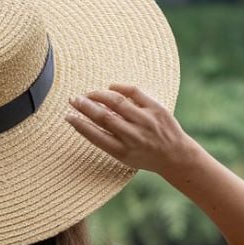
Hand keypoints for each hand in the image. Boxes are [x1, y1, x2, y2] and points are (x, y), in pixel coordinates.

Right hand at [65, 84, 200, 174]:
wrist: (176, 156)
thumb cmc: (144, 155)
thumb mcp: (124, 156)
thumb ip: (107, 140)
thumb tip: (87, 116)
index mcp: (123, 151)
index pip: (95, 135)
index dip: (79, 125)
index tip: (68, 116)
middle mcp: (134, 136)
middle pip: (104, 117)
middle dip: (84, 106)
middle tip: (72, 99)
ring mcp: (146, 121)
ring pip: (117, 102)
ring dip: (98, 95)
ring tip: (89, 94)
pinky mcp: (157, 109)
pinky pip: (135, 92)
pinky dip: (119, 88)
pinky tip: (110, 88)